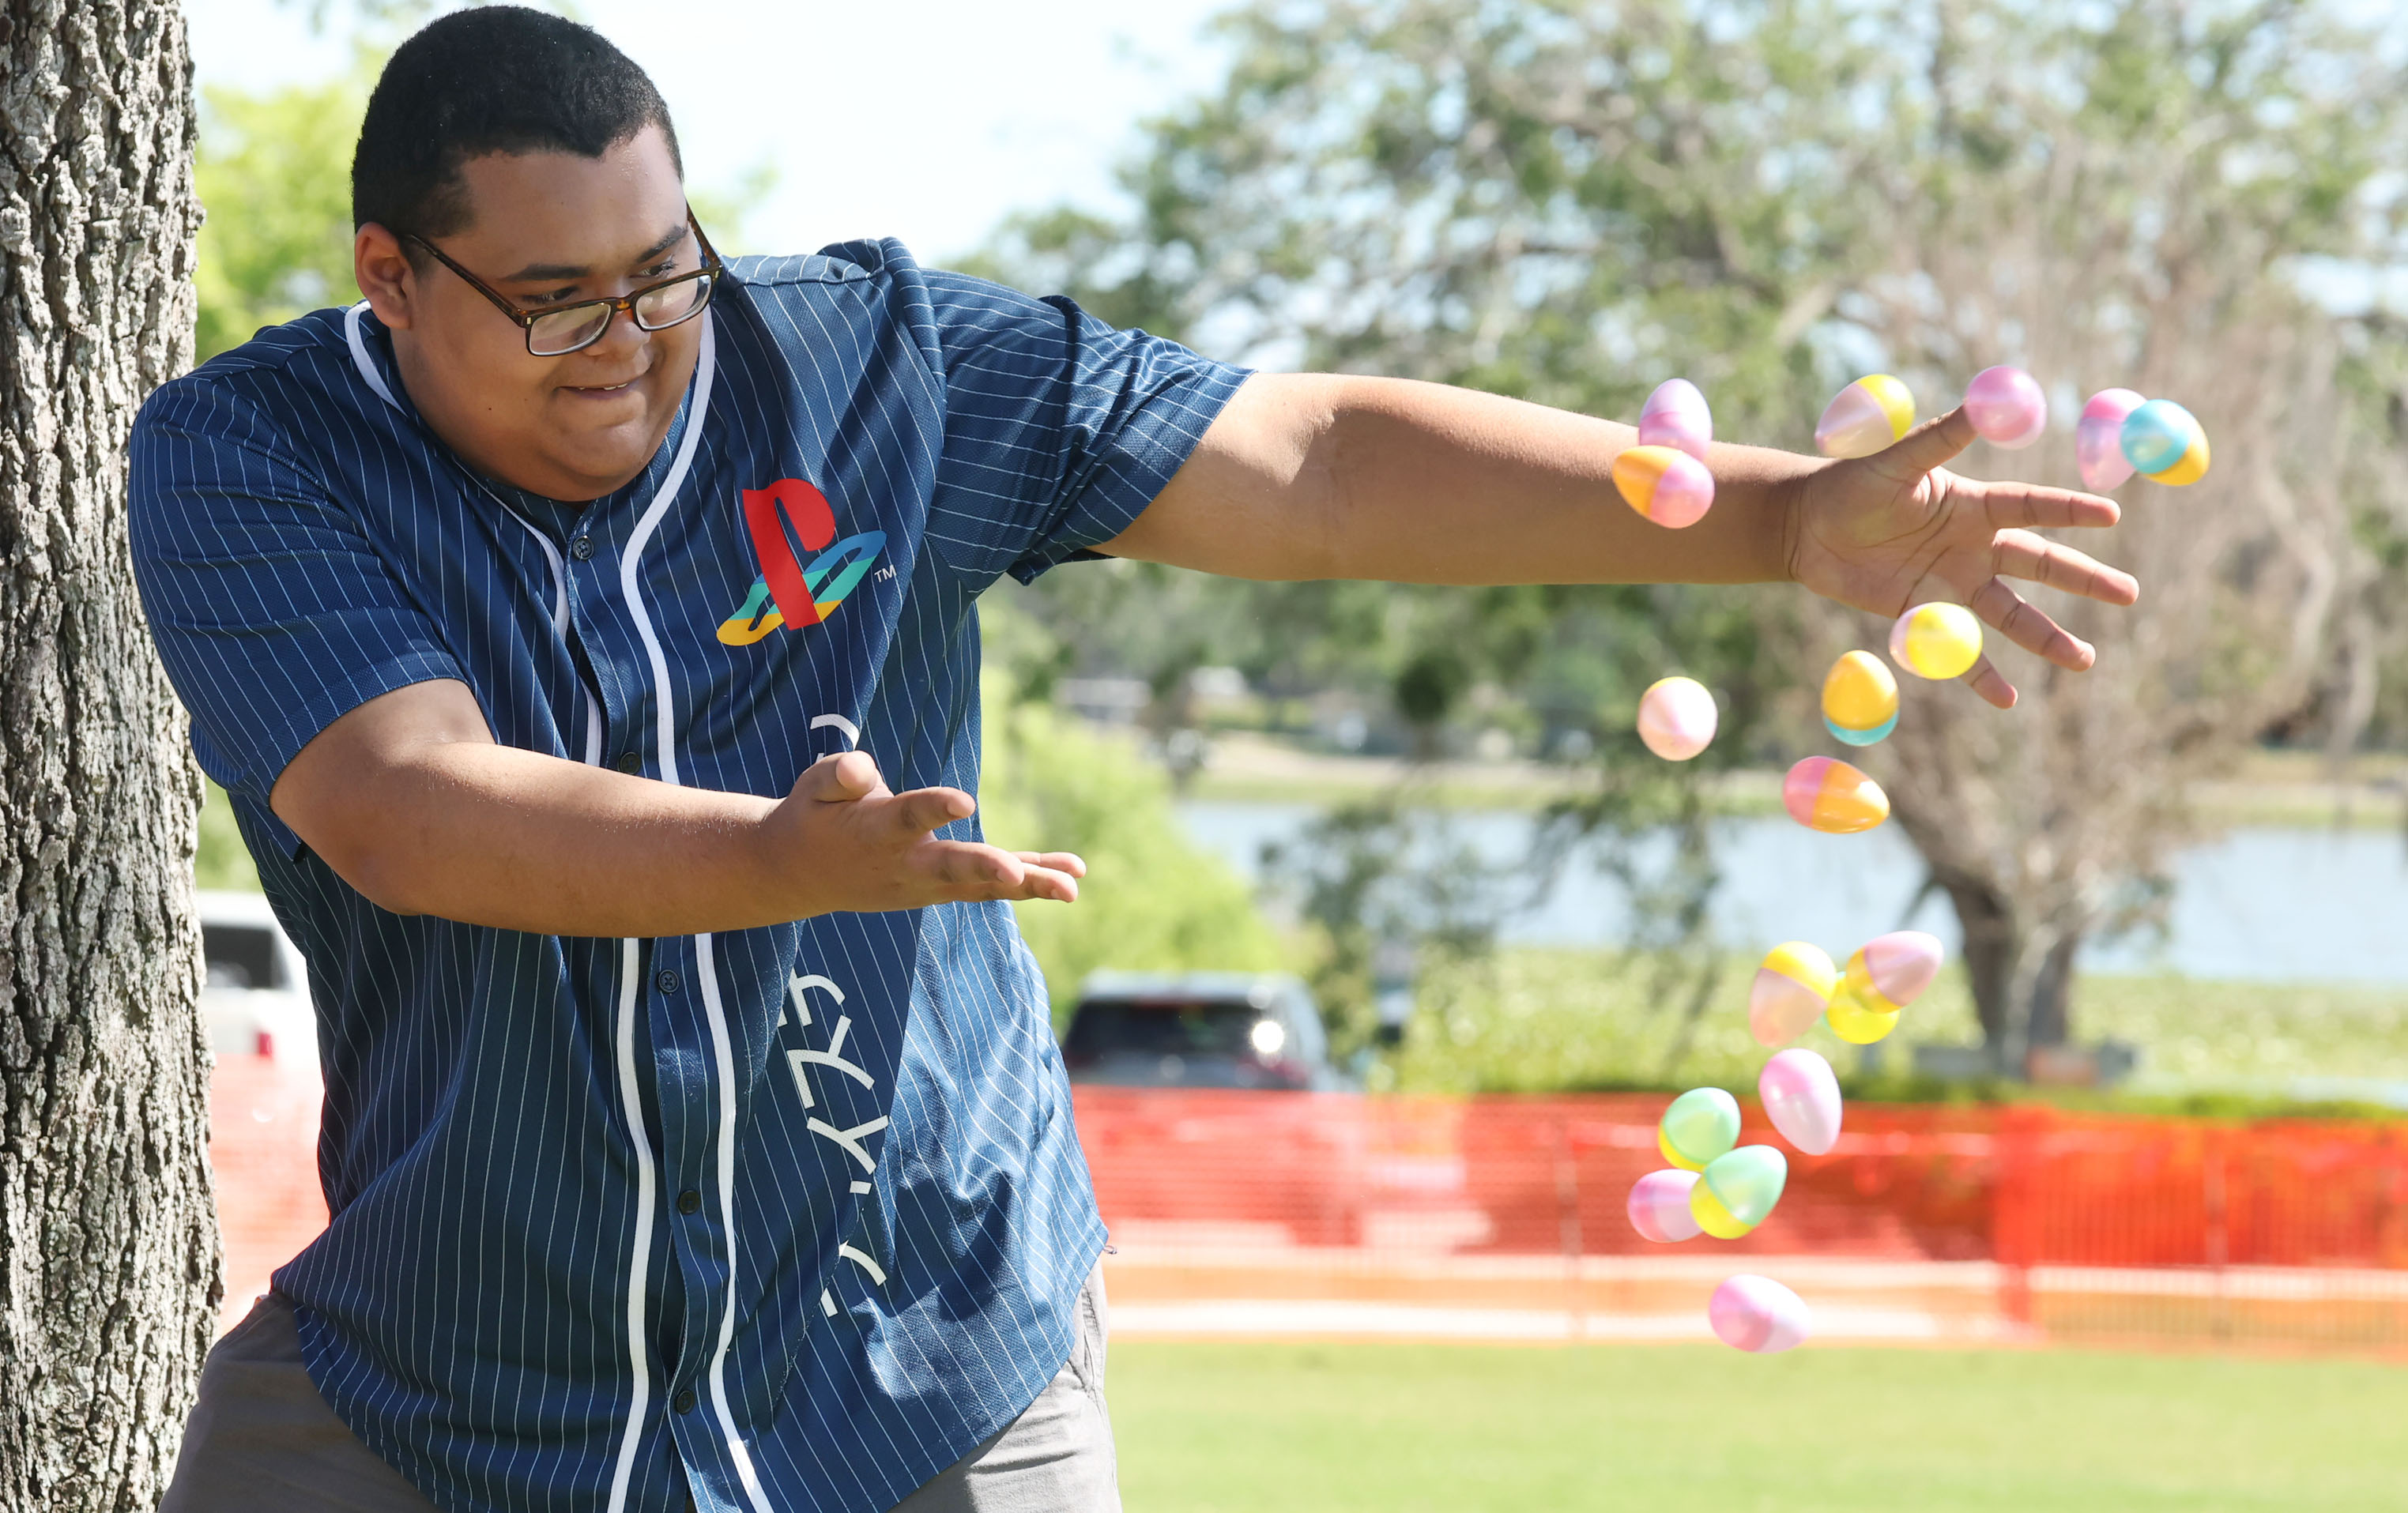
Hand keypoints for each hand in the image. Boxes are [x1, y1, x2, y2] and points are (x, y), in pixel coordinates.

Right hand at [767, 752, 1085, 916]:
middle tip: (1018, 873)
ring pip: (982, 885)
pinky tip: (1069, 877)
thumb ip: (837, 775)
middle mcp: (905, 865)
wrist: (798, 875)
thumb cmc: (814, 816)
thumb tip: (862, 768)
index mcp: (873, 832)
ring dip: (1029, 883)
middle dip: (988, 869)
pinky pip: (990, 888)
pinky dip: (1028, 882)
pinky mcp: (942, 889)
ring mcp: (926, 885)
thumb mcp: (813, 787)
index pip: (907, 818)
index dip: (934, 809)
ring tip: (1073, 885)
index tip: (964, 800)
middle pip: (952, 867)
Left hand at [1786, 407, 2140, 707]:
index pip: (2033, 508)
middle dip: (2085, 581)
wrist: (1806, 528)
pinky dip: (1981, 675)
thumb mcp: (1896, 461)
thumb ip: (1940, 439)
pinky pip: (1958, 651)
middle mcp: (1973, 547)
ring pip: (2011, 615)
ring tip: (2084, 661)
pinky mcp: (1923, 615)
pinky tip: (2007, 700)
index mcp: (1974, 505)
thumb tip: (1984, 403)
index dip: (2070, 513)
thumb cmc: (1852, 484)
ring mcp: (1952, 585)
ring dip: (2047, 638)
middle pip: (2040, 566)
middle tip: (2130, 595)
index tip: (2112, 517)